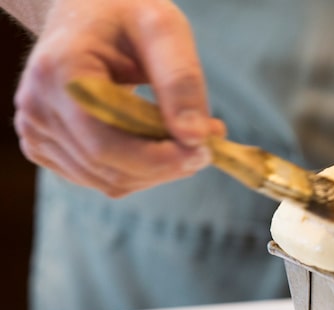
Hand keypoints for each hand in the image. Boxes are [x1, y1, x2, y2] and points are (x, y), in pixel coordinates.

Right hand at [13, 0, 224, 196]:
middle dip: (168, 165)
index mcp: (58, 74)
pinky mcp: (46, 147)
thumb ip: (181, 81)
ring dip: (159, 170)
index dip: (160, 159)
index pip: (106, 144)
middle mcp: (37, 108)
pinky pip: (102, 178)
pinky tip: (158, 140)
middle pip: (110, 169)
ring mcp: (37, 132)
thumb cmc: (127, 14)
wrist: (88, 12)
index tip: (206, 150)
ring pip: (110, 182)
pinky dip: (140, 170)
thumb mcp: (163, 29)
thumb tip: (195, 137)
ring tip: (187, 136)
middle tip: (209, 142)